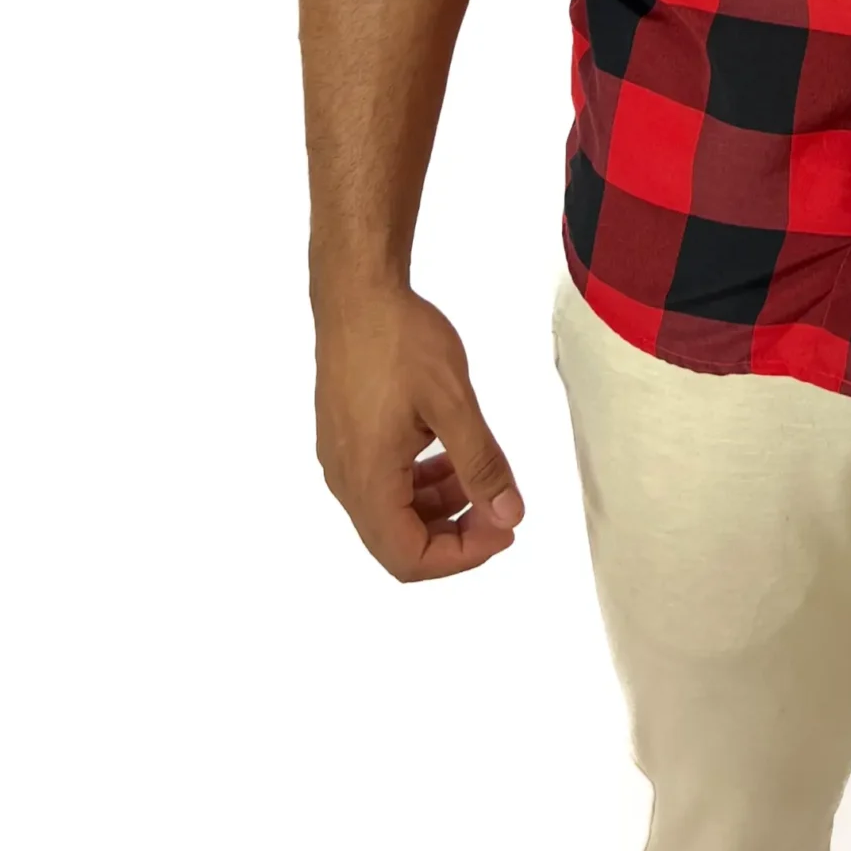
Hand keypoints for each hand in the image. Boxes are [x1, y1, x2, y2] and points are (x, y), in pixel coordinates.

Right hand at [314, 284, 523, 581]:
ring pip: (391, 514)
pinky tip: (449, 456)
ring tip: (479, 476)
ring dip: (439, 507)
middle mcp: (345, 480)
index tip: (505, 527)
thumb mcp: (453, 402)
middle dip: (455, 534)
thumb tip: (508, 515)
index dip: (462, 556)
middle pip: (398, 543)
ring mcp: (341, 459)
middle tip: (500, 506)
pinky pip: (382, 483)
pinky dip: (419, 483)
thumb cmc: (401, 341)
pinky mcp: (345, 437)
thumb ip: (481, 463)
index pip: (409, 558)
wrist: (356, 292)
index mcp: (366, 481)